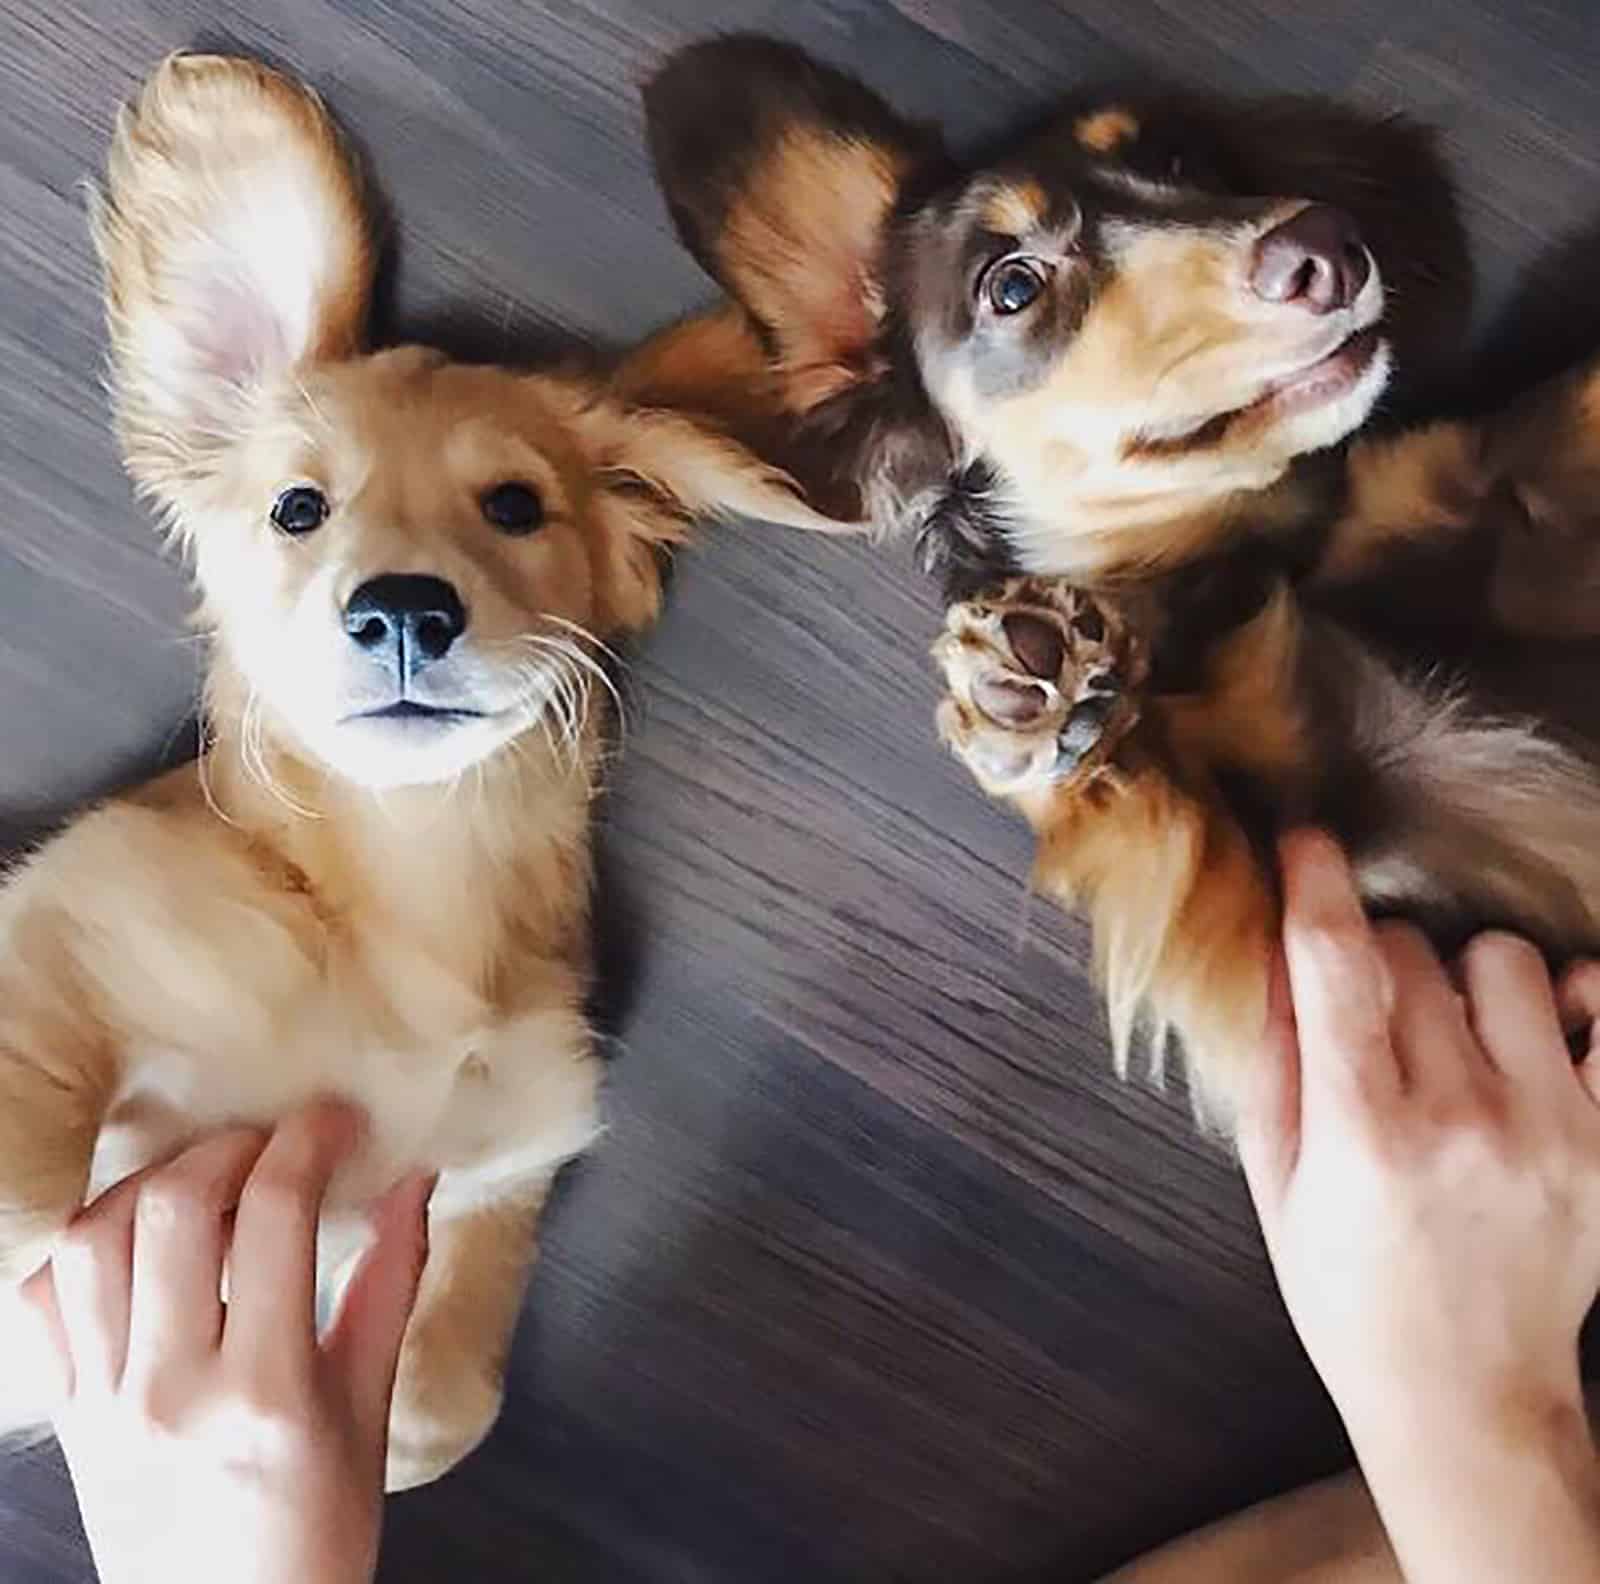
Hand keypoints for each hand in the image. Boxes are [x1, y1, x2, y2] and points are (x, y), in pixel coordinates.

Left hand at [16, 1100, 430, 1583]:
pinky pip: (42, 1300)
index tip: (335, 1121)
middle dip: (230, 1146)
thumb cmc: (315, 1535)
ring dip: (150, 1184)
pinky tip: (134, 1241)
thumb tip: (413, 1182)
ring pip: (92, 1239)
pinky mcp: (63, 1416)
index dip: (307, 1141)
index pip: (272, 1215)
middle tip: (273, 1145)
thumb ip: (389, 1287)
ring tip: (203, 1183)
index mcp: (266, 1389)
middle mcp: (171, 1388)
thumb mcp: (369, 1411)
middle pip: (172, 1207)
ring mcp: (102, 1402)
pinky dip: (81, 1246)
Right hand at [1239, 830, 1599, 1582]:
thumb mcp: (1274, 1181)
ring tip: (1448, 1033)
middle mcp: (1462, 1120)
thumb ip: (1272, 1060)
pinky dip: (1569, 995)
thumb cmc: (1349, 1291)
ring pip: (1502, 960)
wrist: (1464, 1392)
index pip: (1337, 965)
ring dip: (1459, 976)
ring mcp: (1549, 1127)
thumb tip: (1274, 952)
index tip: (1308, 842)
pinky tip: (1534, 1026)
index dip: (1317, 884)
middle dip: (1373, 959)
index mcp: (1363, 1133)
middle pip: (1411, 954)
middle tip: (1366, 1015)